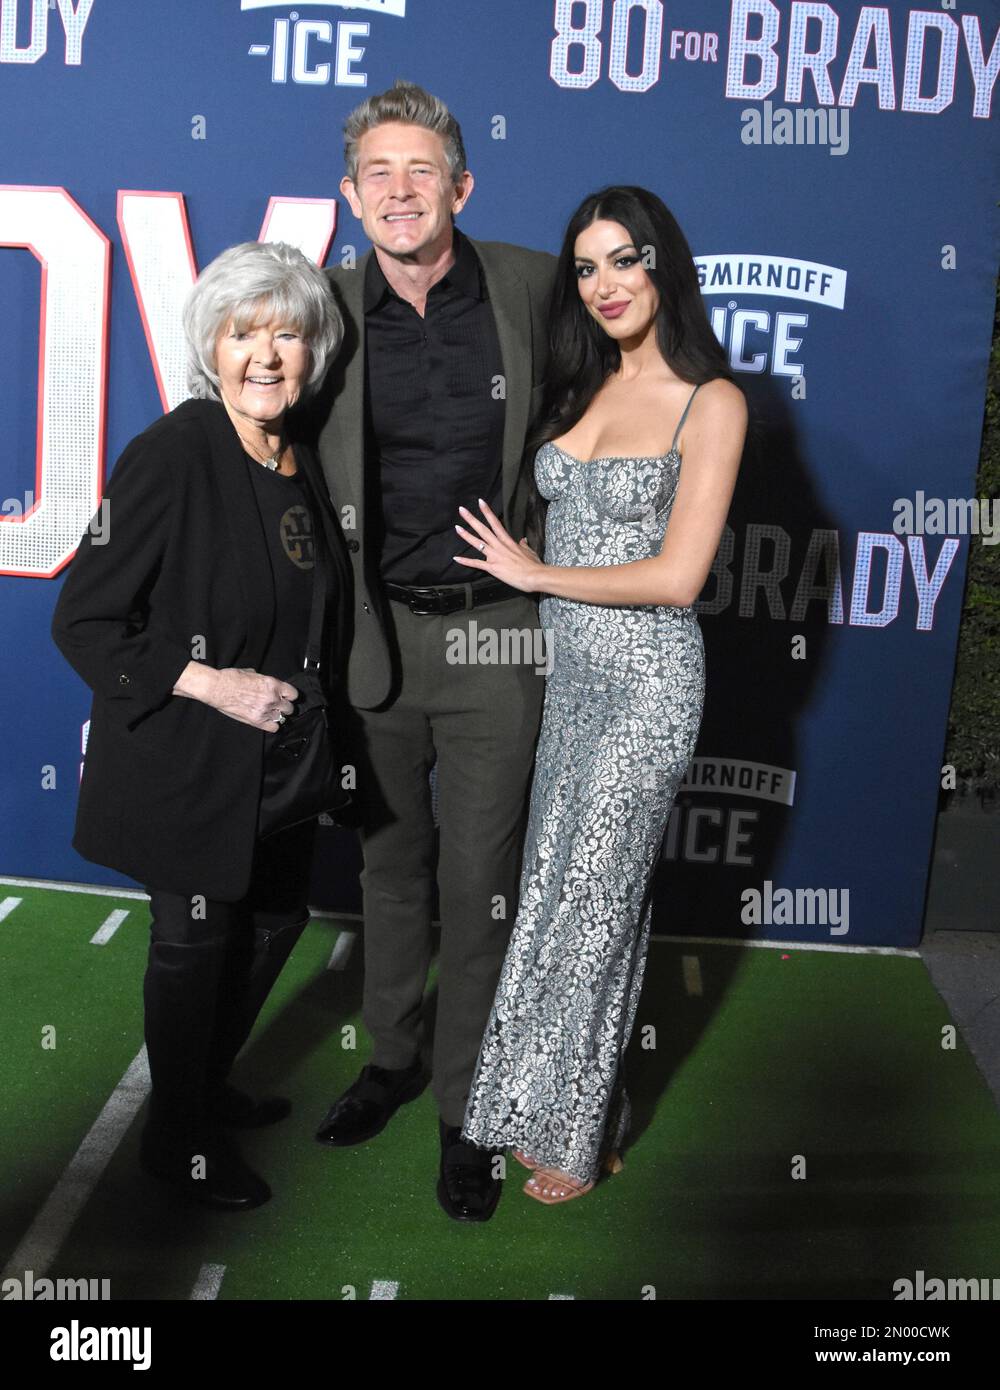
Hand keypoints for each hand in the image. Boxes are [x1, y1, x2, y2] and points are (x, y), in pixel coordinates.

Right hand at [174, 663, 297, 731]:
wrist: (217, 687)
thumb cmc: (230, 678)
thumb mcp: (251, 673)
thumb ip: (263, 680)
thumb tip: (265, 682)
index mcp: (272, 684)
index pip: (293, 694)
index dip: (290, 696)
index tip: (287, 697)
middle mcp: (271, 698)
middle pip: (289, 708)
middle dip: (284, 707)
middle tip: (278, 707)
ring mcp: (265, 710)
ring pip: (282, 718)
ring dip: (277, 716)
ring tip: (270, 714)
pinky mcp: (256, 720)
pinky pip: (273, 728)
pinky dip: (271, 725)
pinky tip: (267, 721)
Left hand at [453, 498, 545, 592]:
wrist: (535, 576)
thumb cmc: (533, 564)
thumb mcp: (529, 551)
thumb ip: (523, 545)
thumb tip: (523, 540)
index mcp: (507, 541)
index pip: (495, 523)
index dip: (487, 512)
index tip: (480, 502)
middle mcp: (499, 546)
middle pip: (483, 529)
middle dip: (472, 519)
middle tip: (461, 510)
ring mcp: (495, 556)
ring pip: (478, 543)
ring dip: (466, 535)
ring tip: (457, 528)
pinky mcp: (492, 568)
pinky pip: (476, 563)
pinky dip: (466, 561)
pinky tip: (456, 558)